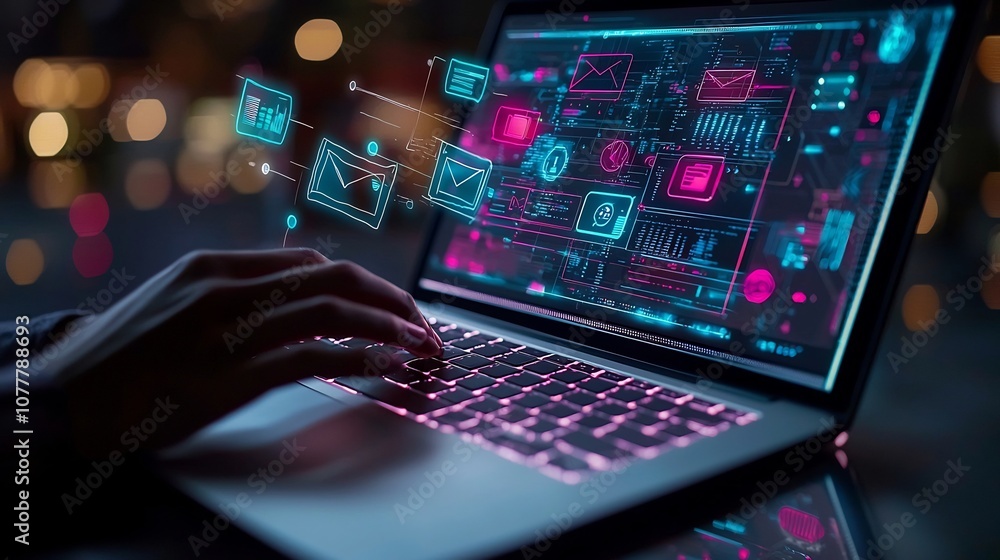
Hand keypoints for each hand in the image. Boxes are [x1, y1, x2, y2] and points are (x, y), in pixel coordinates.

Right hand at [45, 249, 442, 455]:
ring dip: (388, 326)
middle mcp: (228, 289)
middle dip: (390, 297)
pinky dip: (359, 360)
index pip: (311, 263)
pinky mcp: (230, 377)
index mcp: (216, 267)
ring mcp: (230, 331)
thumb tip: (300, 290)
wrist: (65, 398)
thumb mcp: (174, 302)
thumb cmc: (123, 355)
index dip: (363, 283)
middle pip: (334, 277)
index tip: (391, 304)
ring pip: (332, 313)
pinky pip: (313, 360)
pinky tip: (386, 367)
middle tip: (423, 322)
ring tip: (421, 344)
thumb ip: (234, 291)